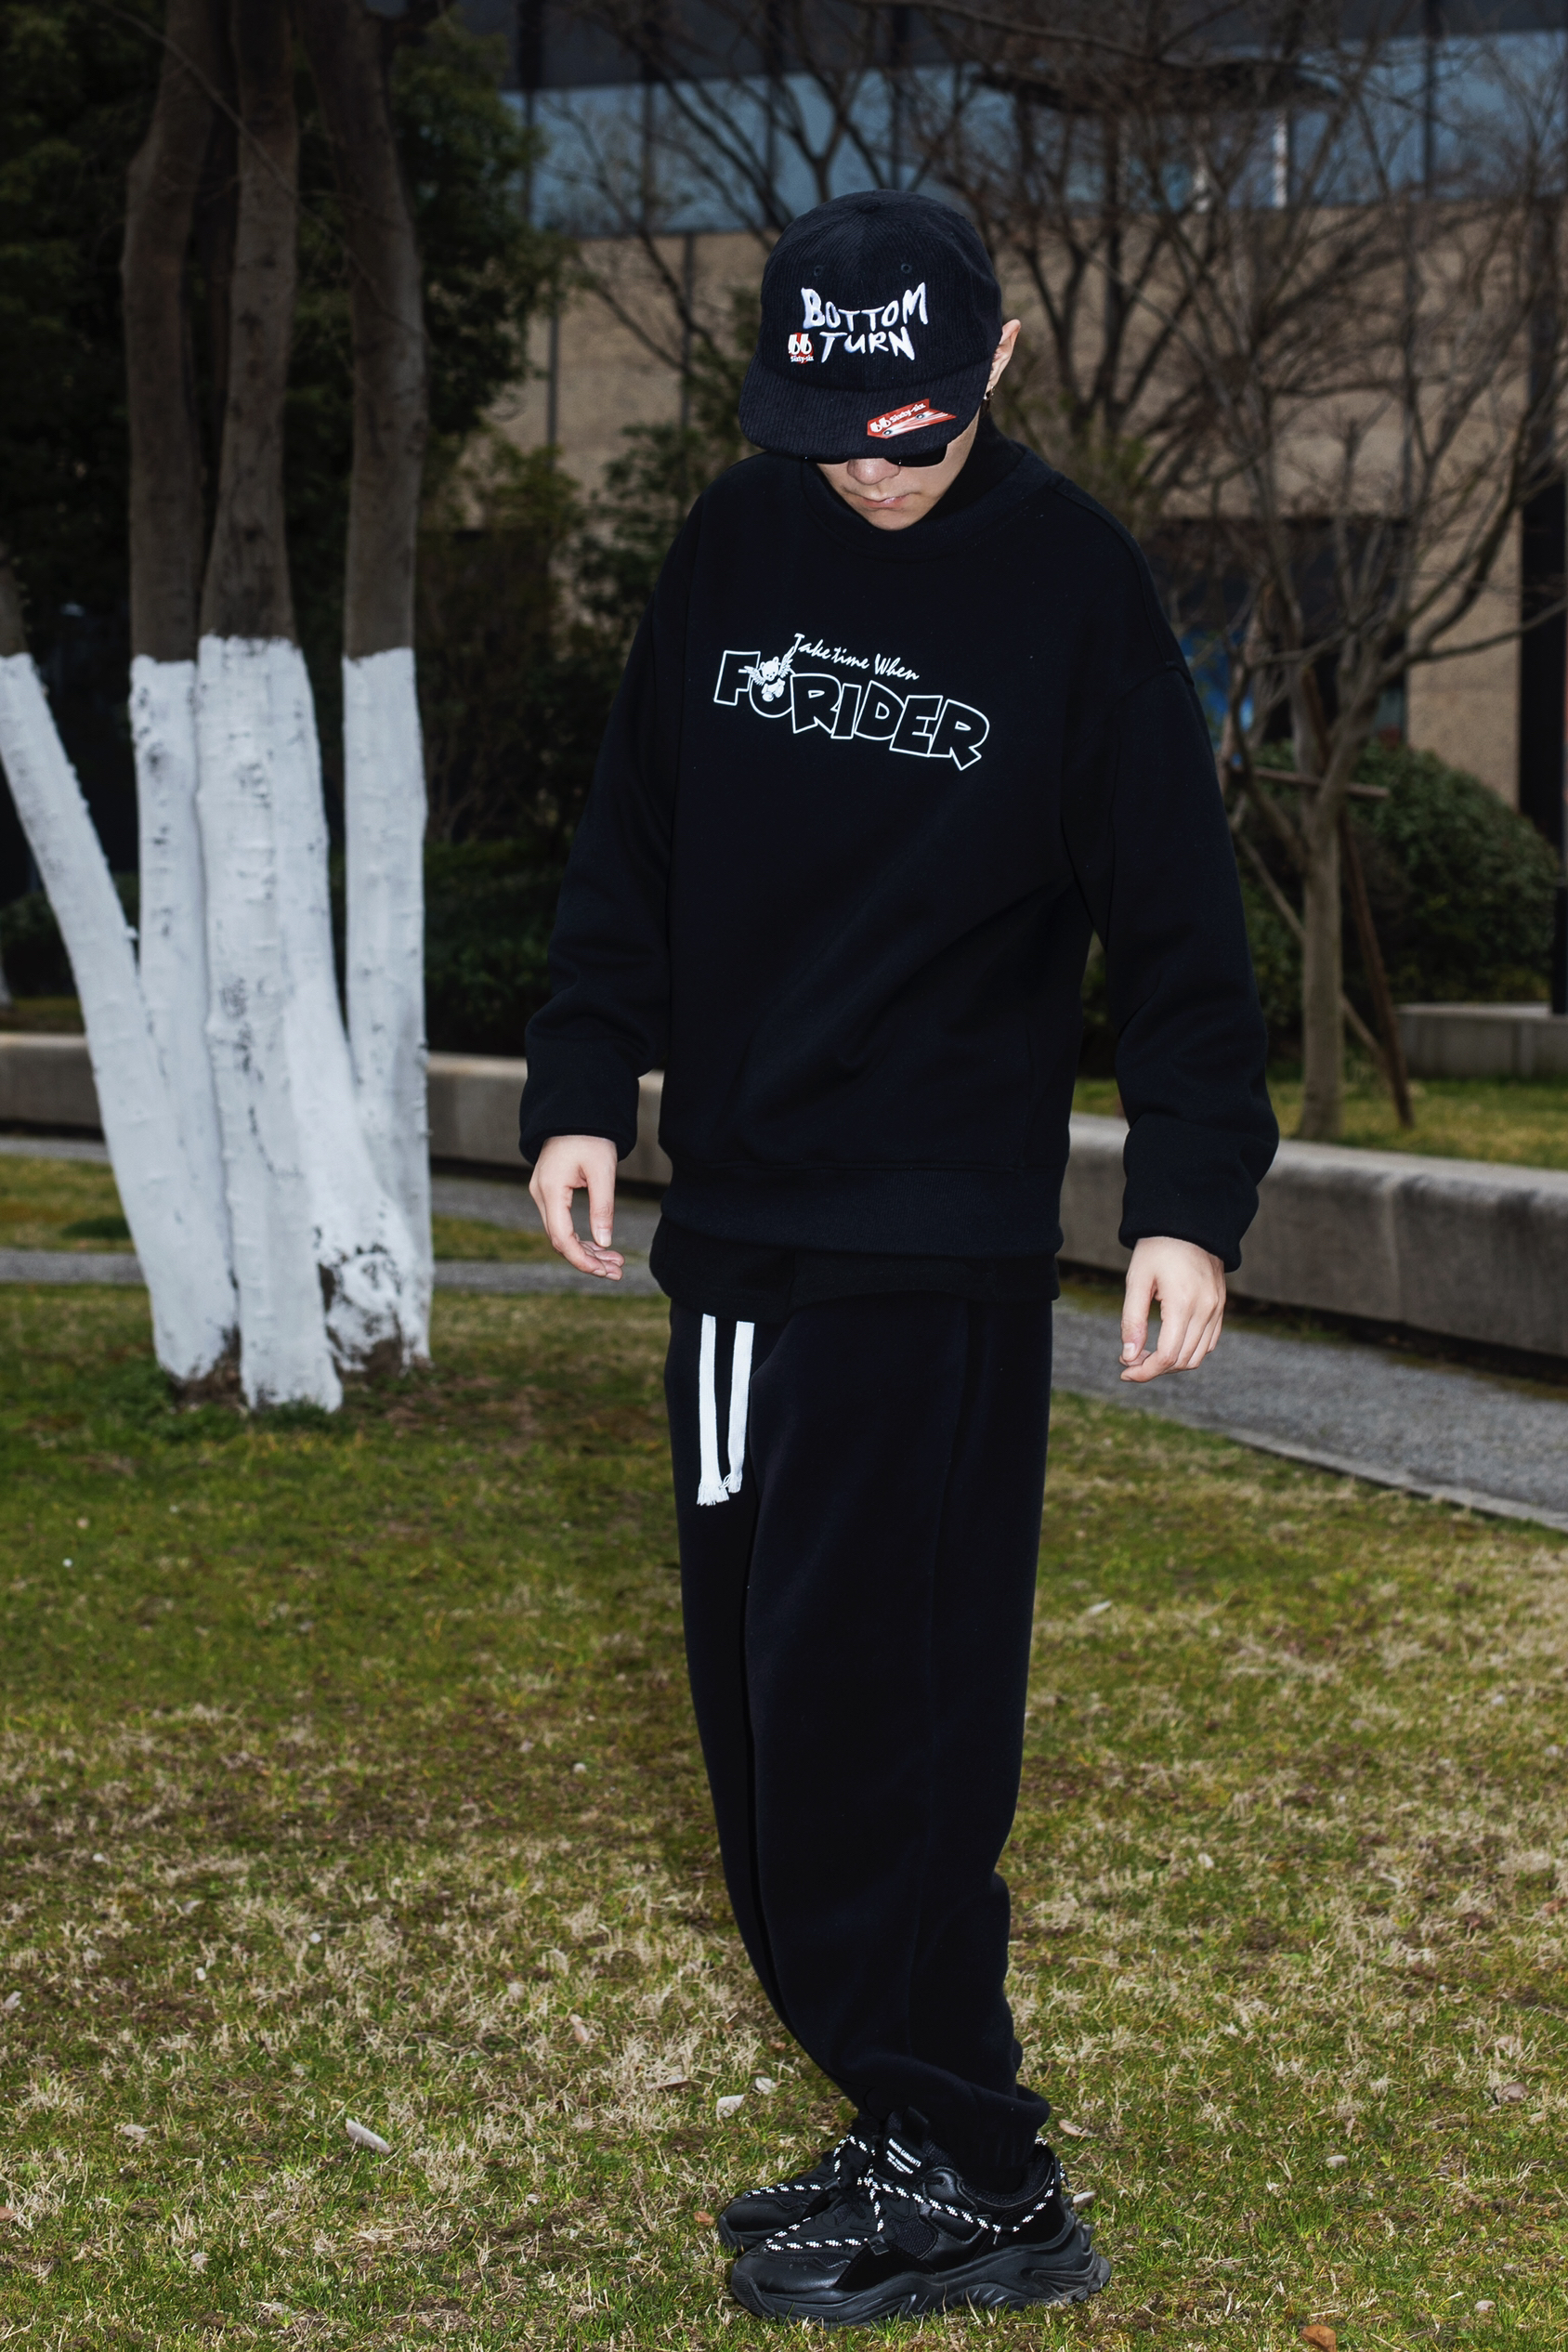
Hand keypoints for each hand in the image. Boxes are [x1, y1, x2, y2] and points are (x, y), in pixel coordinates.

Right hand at [528, 1134, 624, 1279]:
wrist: (576, 1114)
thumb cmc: (591, 1138)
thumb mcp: (603, 1171)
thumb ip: (603, 1208)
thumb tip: (604, 1243)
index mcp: (551, 1190)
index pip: (561, 1236)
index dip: (581, 1259)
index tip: (604, 1271)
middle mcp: (541, 1195)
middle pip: (559, 1240)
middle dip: (588, 1260)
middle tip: (616, 1272)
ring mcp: (543, 1195)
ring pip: (561, 1234)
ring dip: (586, 1251)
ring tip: (615, 1264)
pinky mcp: (550, 1194)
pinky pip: (563, 1223)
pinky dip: (581, 1237)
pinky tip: (602, 1248)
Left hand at [1119, 1237, 1225, 1380]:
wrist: (1189, 1222)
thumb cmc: (1157, 1248)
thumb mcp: (1137, 1280)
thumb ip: (1131, 1320)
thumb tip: (1128, 1357)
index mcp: (1183, 1304)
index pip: (1167, 1355)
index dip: (1145, 1371)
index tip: (1124, 1371)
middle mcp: (1206, 1310)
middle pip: (1182, 1360)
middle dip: (1154, 1368)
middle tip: (1129, 1361)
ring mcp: (1217, 1309)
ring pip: (1197, 1356)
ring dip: (1171, 1363)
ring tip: (1146, 1354)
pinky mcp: (1220, 1306)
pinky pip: (1208, 1342)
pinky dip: (1189, 1351)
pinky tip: (1167, 1344)